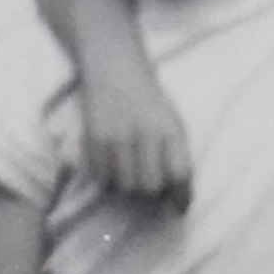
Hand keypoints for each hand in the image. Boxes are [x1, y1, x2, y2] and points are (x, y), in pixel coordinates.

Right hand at [80, 79, 192, 207]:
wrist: (114, 66)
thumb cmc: (148, 100)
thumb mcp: (171, 121)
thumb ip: (176, 156)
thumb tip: (176, 199)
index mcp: (170, 129)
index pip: (180, 175)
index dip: (181, 197)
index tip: (179, 207)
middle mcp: (144, 133)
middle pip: (150, 187)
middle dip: (152, 192)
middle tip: (149, 182)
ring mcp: (116, 136)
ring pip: (125, 186)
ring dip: (128, 184)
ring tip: (129, 167)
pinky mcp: (93, 139)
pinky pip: (102, 177)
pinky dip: (108, 176)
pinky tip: (112, 160)